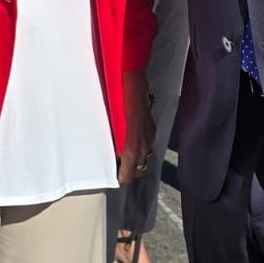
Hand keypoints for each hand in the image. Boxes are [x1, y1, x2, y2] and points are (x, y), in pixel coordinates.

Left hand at [117, 70, 155, 184]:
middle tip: (120, 172)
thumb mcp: (111, 123)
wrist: (132, 82)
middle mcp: (142, 143)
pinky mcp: (151, 127)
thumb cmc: (117, 101)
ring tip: (126, 160)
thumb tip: (113, 151)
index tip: (117, 180)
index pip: (128, 172)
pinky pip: (147, 145)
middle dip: (130, 172)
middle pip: (139, 168)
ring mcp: (149, 135)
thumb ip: (114, 140)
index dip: (122, 178)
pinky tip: (134, 143)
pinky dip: (141, 148)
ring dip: (136, 161)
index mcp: (131, 145)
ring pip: (145, 157)